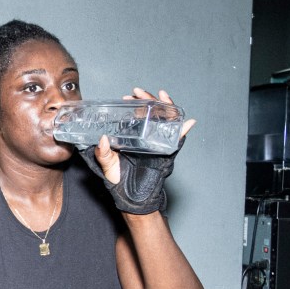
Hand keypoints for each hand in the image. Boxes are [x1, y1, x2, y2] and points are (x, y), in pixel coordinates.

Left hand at [80, 88, 194, 214]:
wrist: (130, 196)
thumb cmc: (118, 180)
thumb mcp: (107, 164)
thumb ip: (103, 153)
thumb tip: (102, 139)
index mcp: (133, 137)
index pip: (136, 115)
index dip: (134, 104)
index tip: (127, 97)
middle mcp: (146, 137)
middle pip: (151, 113)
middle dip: (146, 99)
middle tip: (137, 92)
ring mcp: (157, 143)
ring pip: (165, 120)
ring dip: (165, 106)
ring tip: (159, 95)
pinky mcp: (166, 153)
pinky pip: (177, 139)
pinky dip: (183, 129)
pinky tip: (187, 121)